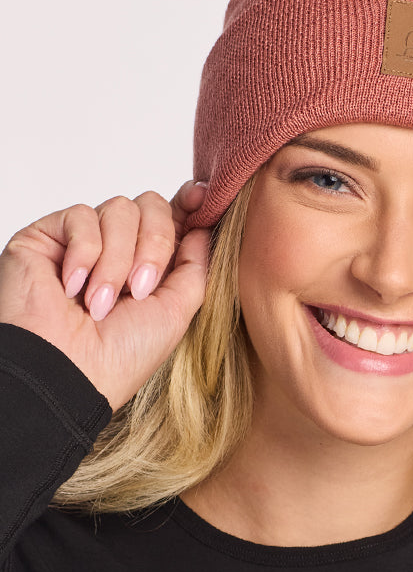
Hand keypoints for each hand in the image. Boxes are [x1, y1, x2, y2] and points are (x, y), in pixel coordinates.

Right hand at [0, 182, 209, 410]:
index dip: (188, 204)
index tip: (202, 198)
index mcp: (149, 266)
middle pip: (151, 205)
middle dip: (155, 244)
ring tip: (101, 302)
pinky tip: (72, 288)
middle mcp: (118, 249)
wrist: (68, 372)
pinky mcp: (47, 236)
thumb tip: (205, 227)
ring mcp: (83, 241)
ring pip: (119, 209)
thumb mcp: (177, 312)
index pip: (171, 217)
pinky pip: (81, 216)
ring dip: (118, 259)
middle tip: (141, 289)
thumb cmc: (120, 356)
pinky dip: (84, 254)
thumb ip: (196, 267)